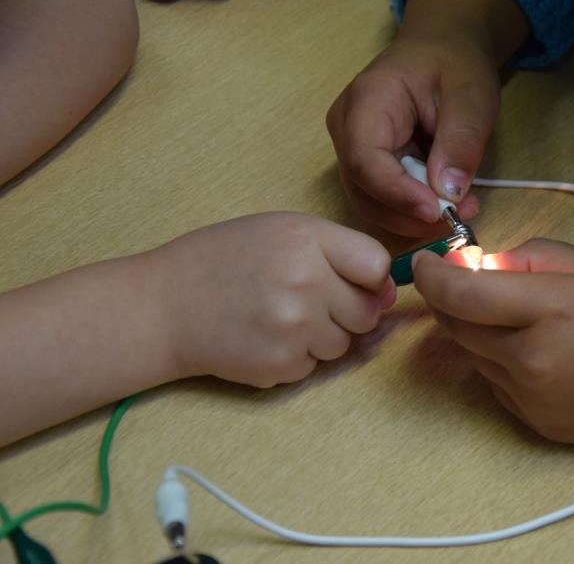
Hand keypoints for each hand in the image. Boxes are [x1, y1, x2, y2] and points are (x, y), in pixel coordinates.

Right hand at [151, 212, 394, 387]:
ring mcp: (294, 328)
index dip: (370, 277)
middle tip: (309, 300)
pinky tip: (264, 337)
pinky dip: (297, 356)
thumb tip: (387, 293)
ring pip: (344, 343)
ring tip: (279, 316)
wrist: (163, 306)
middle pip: (368, 311)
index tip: (354, 280)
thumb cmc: (224, 260)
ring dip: (322, 335)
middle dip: (348, 310)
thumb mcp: (280, 231)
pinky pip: (315, 366)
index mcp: (306, 240)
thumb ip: (339, 251)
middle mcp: (305, 283)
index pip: (377, 266)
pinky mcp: (281, 365)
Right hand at [327, 31, 495, 235]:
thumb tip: (448, 191)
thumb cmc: (454, 63)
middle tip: (459, 216)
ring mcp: (352, 148)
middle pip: (363, 188)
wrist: (443, 48)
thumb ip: (460, 141)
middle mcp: (346, 128)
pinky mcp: (367, 163)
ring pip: (371, 201)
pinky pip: (383, 198)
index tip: (436, 212)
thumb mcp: (471, 96)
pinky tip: (446, 202)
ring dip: (414, 216)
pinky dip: (414, 209)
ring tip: (461, 208)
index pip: (365, 159)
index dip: (397, 193)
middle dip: (410, 212)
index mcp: (366, 100)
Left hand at [413, 239, 573, 448]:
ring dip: (476, 330)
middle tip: (470, 278)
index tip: (425, 260)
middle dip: (450, 298)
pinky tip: (536, 349)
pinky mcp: (538, 425)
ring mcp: (531, 400)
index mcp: (549, 311)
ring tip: (516, 314)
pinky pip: (496, 385)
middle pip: (455, 326)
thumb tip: (481, 265)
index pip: (458, 293)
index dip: (430, 273)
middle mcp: (530, 361)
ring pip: (472, 357)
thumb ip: (530, 259)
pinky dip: (499, 361)